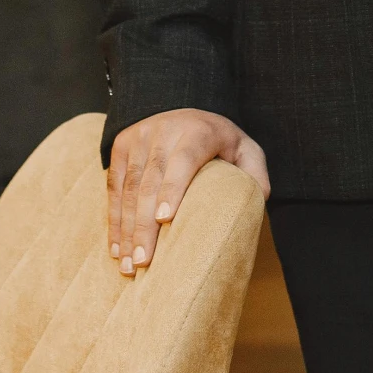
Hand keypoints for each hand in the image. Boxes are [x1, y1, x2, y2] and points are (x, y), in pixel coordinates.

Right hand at [107, 108, 269, 274]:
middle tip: (144, 262)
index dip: (172, 188)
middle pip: (150, 180)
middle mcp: (164, 131)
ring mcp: (138, 137)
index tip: (164, 219)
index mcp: (198, 131)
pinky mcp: (121, 146)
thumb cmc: (219, 141)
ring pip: (127, 187)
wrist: (183, 108)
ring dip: (126, 229)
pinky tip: (117, 248)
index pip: (183, 160)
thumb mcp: (244, 148)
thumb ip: (254, 171)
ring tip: (129, 264)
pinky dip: (114, 219)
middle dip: (144, 224)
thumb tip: (259, 199)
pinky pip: (113, 186)